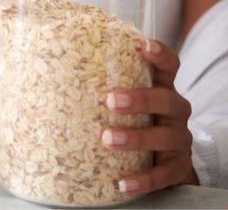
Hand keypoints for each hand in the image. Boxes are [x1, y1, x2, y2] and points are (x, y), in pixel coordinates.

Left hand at [101, 39, 197, 193]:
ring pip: (164, 136)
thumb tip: (48, 74)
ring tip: (107, 139)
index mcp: (162, 89)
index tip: (142, 45)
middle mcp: (175, 111)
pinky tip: (121, 182)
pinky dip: (143, 179)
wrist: (166, 162)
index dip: (159, 54)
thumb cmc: (139, 121)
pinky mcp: (179, 167)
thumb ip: (104, 86)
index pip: (168, 66)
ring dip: (135, 137)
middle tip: (110, 101)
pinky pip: (163, 174)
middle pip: (166, 99)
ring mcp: (179, 139)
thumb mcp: (128, 102)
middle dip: (139, 99)